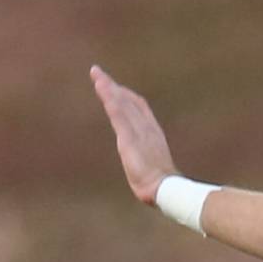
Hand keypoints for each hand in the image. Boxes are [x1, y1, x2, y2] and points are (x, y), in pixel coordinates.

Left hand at [90, 66, 176, 205]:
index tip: (115, 86)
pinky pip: (118, 114)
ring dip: (108, 87)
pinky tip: (102, 88)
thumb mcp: (155, 169)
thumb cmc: (162, 185)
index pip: (139, 107)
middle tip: (97, 72)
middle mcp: (146, 127)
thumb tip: (151, 170)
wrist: (166, 188)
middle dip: (112, 86)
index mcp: (152, 132)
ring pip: (121, 103)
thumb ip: (150, 162)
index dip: (126, 96)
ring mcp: (138, 131)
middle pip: (128, 100)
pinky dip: (110, 99)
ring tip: (96, 74)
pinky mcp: (129, 138)